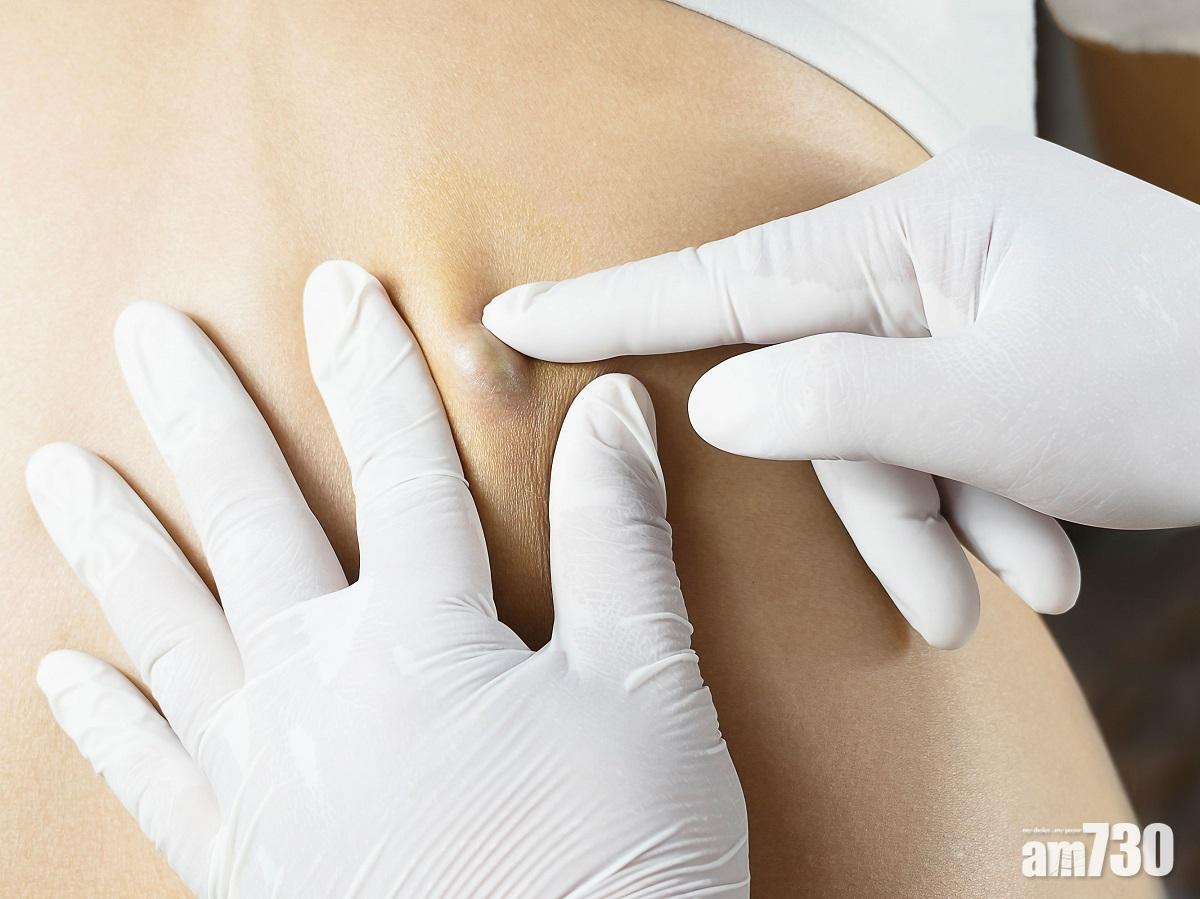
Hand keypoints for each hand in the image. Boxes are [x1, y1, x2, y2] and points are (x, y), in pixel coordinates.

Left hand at [29, 262, 747, 896]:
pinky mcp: (244, 862)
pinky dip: (109, 722)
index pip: (399, 473)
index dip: (374, 374)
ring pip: (173, 632)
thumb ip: (619, 543)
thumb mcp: (647, 693)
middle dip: (206, 417)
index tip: (341, 290)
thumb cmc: (614, 863)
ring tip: (58, 469)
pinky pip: (156, 777)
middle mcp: (323, 693)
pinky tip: (64, 671)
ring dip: (117, 544)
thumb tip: (614, 414)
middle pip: (254, 524)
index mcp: (426, 643)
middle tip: (148, 331)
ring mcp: (268, 780)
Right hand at [483, 129, 1199, 647]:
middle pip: (828, 384)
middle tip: (940, 604)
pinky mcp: (1004, 327)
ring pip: (894, 420)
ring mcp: (973, 284)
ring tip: (1027, 580)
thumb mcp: (990, 412)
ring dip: (948, 516)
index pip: (726, 275)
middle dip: (884, 503)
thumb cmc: (1181, 382)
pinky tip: (1047, 546)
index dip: (611, 306)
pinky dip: (984, 490)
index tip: (513, 314)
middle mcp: (937, 240)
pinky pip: (949, 417)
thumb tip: (721, 403)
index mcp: (923, 225)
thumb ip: (834, 404)